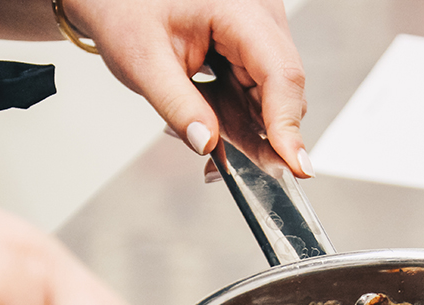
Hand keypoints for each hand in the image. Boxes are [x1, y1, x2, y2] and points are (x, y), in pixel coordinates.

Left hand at [64, 0, 311, 176]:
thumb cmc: (127, 13)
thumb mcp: (144, 63)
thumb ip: (177, 106)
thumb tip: (209, 146)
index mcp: (238, 10)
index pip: (280, 73)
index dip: (287, 125)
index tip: (295, 167)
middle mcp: (259, 18)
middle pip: (283, 89)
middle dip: (261, 133)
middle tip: (229, 169)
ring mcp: (259, 33)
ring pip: (272, 96)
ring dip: (245, 127)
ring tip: (203, 133)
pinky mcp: (251, 49)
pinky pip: (257, 92)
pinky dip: (236, 116)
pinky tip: (208, 121)